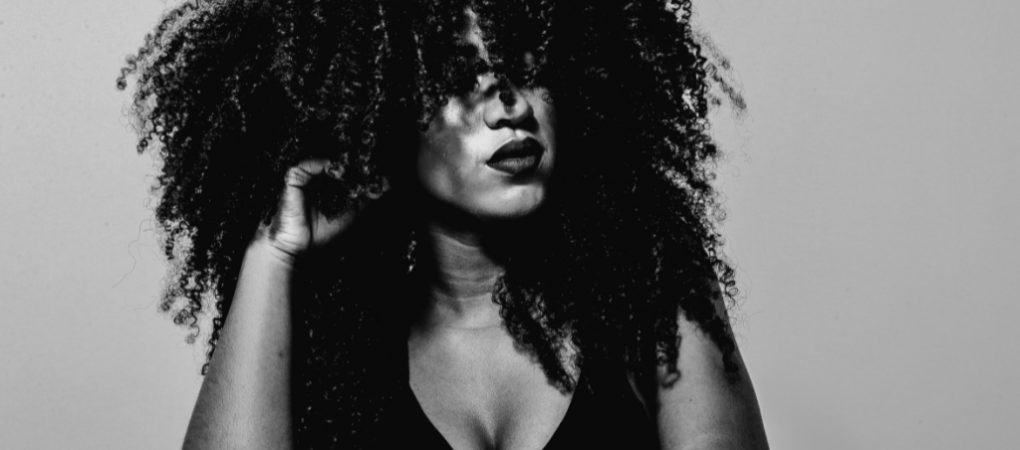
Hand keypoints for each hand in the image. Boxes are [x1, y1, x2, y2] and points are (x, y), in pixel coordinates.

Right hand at [255, 159, 381, 263]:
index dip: (360, 169)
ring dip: (342, 163)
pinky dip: (324, 165)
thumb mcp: (350, 214)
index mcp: (327, 188)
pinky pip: (310, 165)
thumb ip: (365, 199)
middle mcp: (316, 180)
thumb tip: (385, 184)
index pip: (346, 172)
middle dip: (354, 163)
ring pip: (325, 163)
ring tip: (356, 166)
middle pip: (337, 164)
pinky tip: (337, 170)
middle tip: (369, 163)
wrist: (295, 247)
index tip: (376, 169)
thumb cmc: (318, 235)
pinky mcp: (293, 177)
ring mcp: (304, 177)